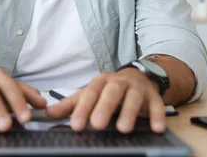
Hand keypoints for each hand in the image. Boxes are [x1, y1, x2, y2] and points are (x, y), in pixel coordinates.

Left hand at [46, 69, 165, 132]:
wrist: (139, 77)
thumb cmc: (109, 90)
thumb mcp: (91, 94)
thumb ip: (71, 105)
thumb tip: (48, 114)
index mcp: (100, 82)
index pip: (90, 94)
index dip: (82, 109)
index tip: (75, 125)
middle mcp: (118, 83)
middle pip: (111, 93)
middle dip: (104, 108)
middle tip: (97, 124)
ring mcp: (137, 89)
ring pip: (133, 98)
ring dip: (129, 113)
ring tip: (123, 129)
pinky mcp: (154, 96)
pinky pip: (157, 105)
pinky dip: (158, 116)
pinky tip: (157, 128)